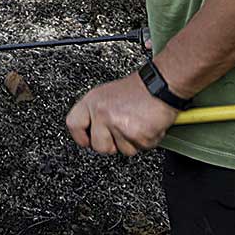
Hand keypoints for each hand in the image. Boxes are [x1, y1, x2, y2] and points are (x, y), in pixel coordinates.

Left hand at [65, 73, 179, 156]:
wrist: (161, 84)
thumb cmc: (138, 90)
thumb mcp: (108, 95)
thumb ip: (96, 113)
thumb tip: (91, 132)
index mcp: (92, 101)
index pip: (73, 124)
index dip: (80, 137)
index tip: (87, 140)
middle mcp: (102, 112)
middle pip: (98, 146)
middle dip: (112, 145)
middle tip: (122, 131)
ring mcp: (117, 124)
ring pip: (122, 150)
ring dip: (132, 142)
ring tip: (137, 123)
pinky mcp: (135, 133)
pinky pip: (140, 148)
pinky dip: (146, 140)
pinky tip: (147, 125)